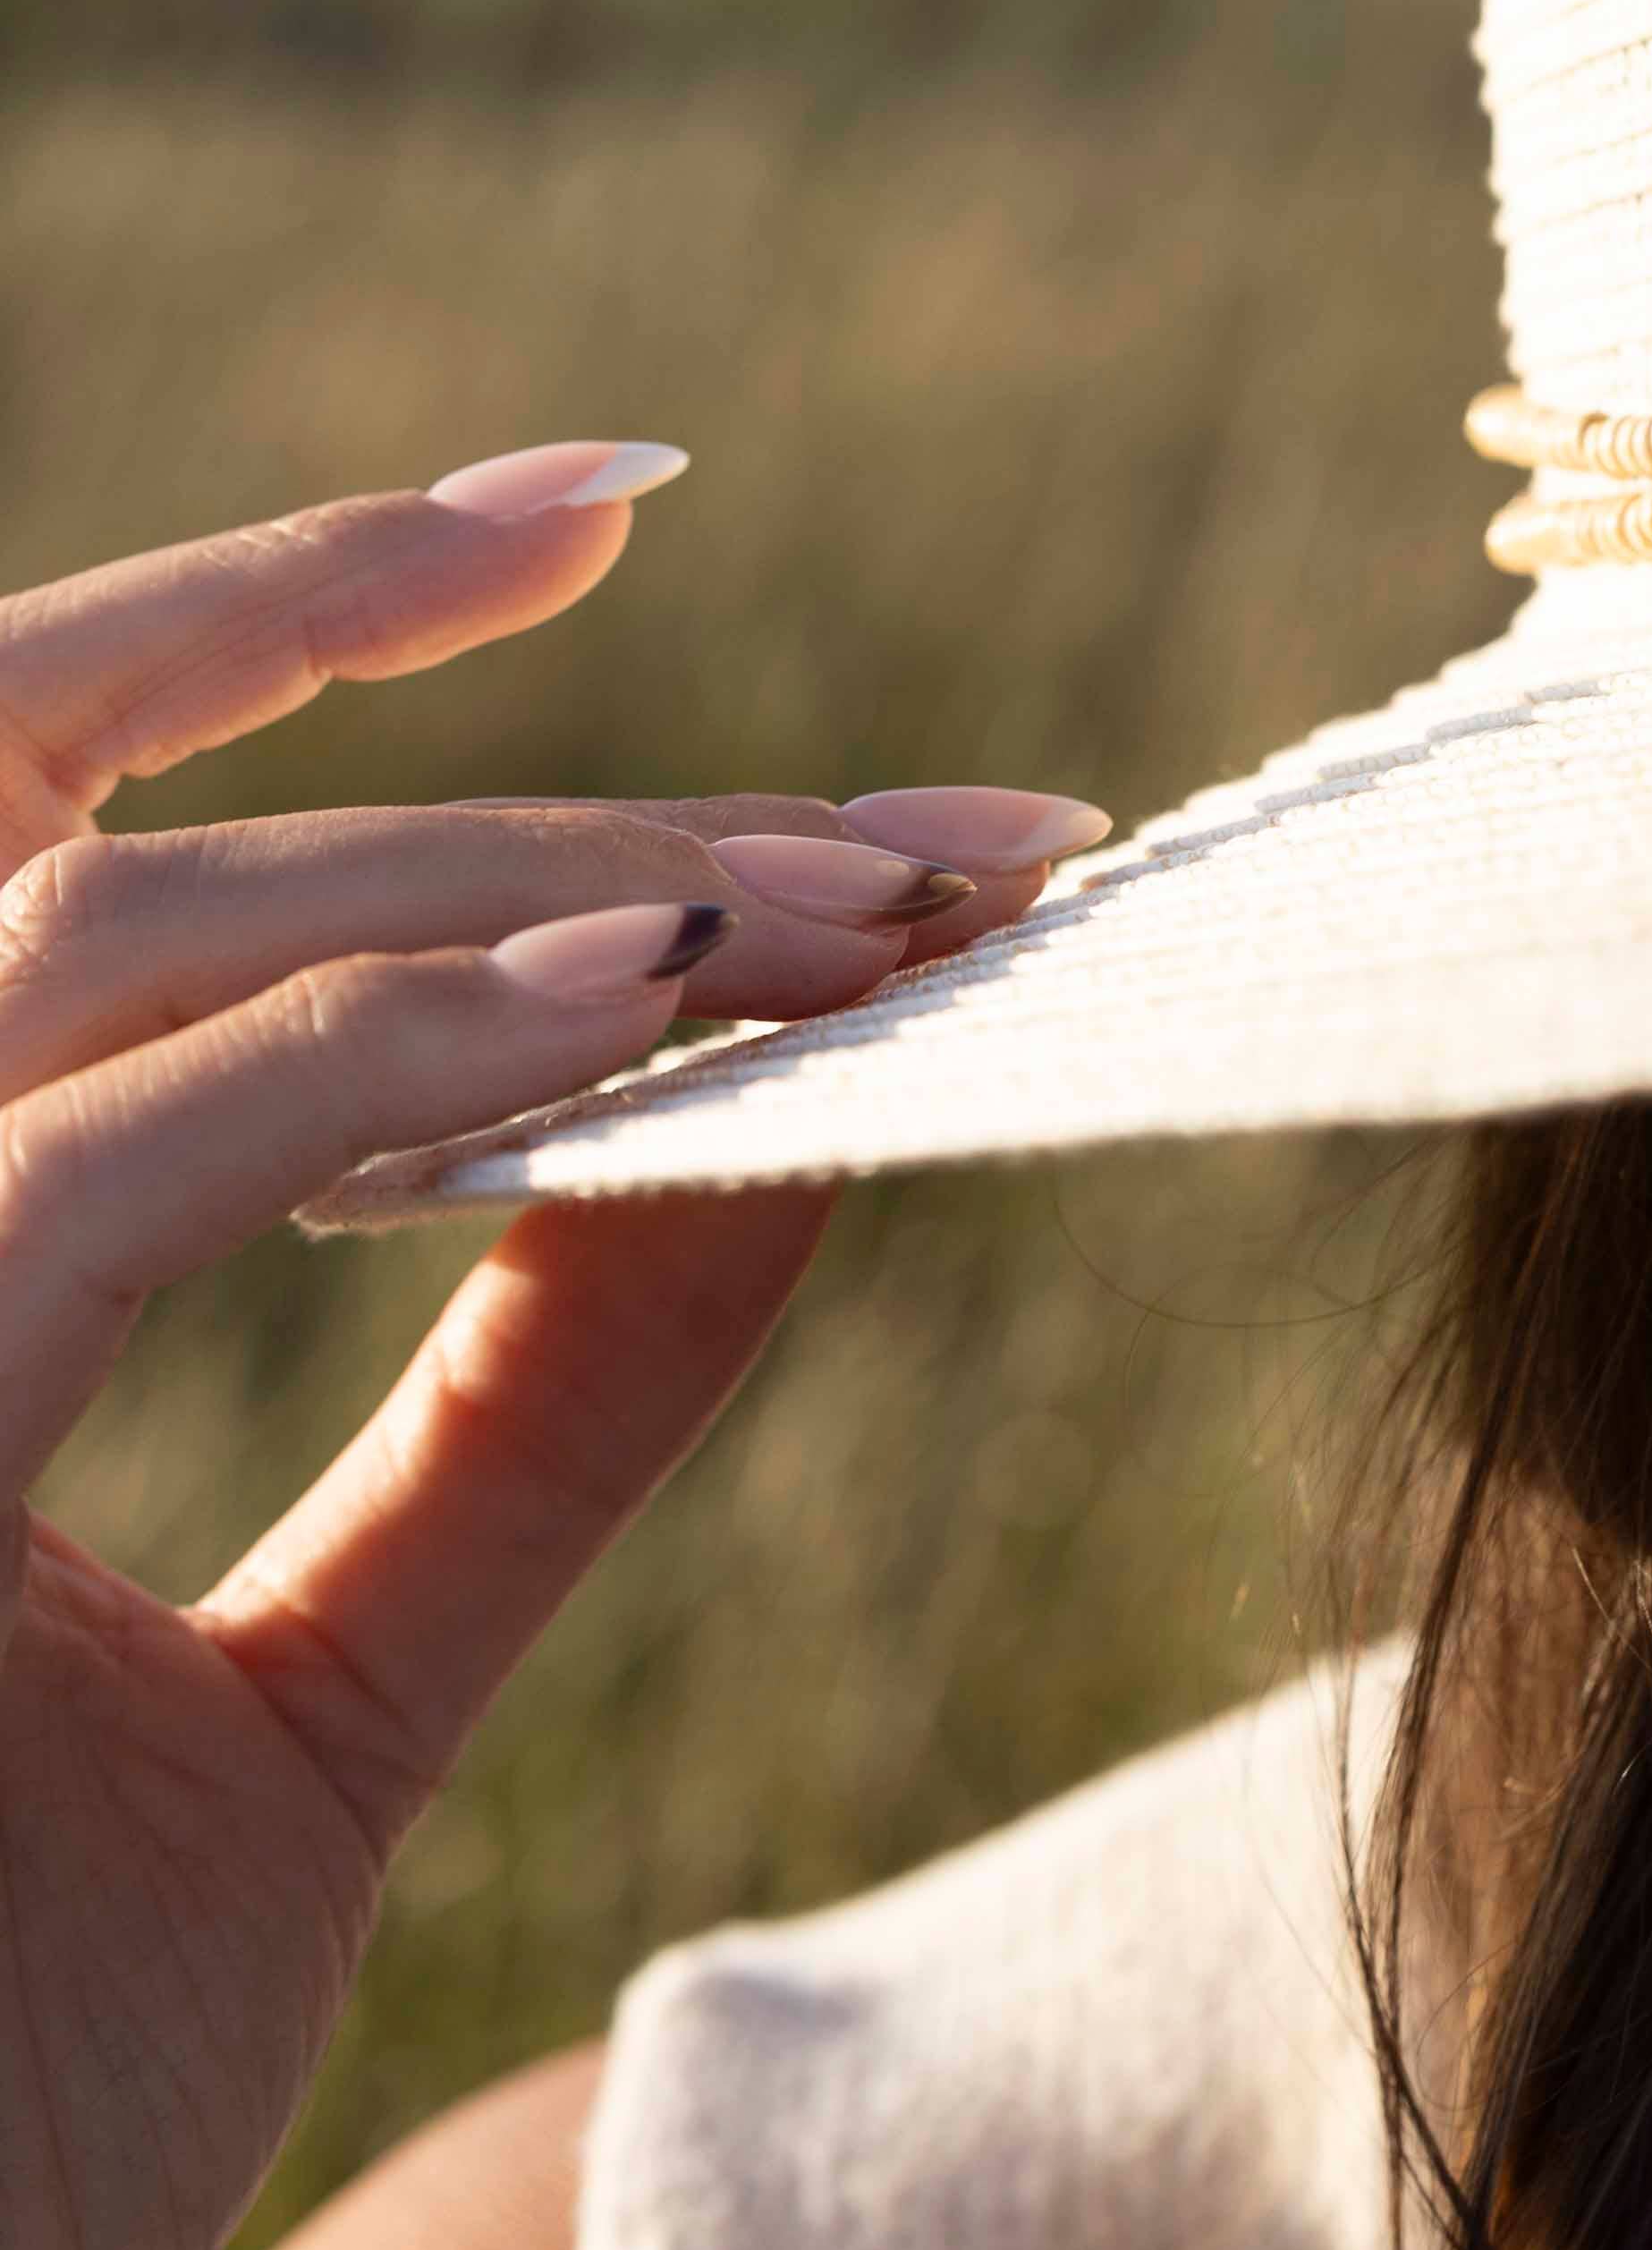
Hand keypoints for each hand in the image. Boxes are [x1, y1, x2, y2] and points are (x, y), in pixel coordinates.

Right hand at [0, 452, 1105, 2249]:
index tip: (626, 510)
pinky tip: (672, 1024)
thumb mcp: (292, 1739)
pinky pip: (100, 1156)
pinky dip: (387, 1060)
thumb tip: (758, 1150)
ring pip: (126, 924)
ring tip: (891, 913)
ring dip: (538, 892)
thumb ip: (502, 1431)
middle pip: (106, 807)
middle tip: (962, 828)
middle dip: (547, 772)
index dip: (297, 609)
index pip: (36, 801)